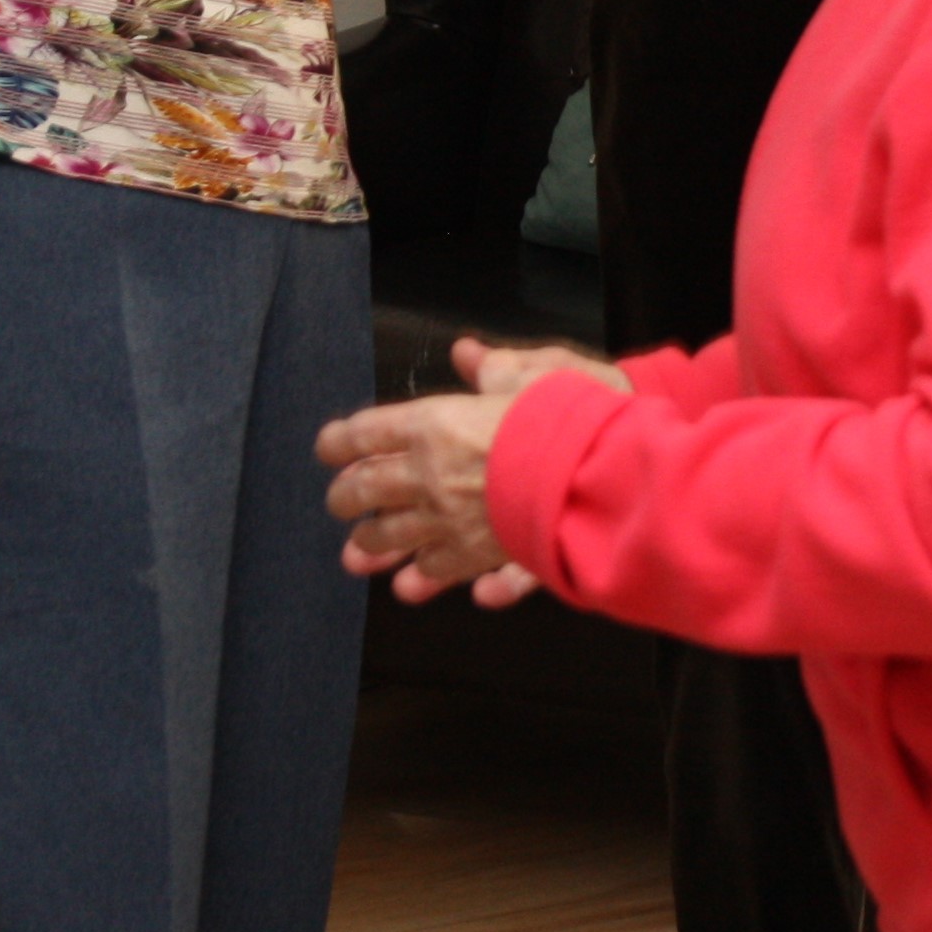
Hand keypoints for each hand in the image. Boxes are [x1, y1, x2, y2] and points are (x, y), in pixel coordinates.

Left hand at [316, 336, 629, 606]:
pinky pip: (443, 567)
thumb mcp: (534, 373)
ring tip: (358, 553)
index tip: (328, 446)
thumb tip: (468, 351)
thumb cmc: (570, 416)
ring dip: (371, 545)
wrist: (603, 472)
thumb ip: (494, 367)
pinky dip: (428, 574)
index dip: (341, 439)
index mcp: (436, 423)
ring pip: (395, 537)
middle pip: (368, 488)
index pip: (369, 431)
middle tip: (337, 502)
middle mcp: (433, 474)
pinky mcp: (481, 552)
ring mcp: (453, 519)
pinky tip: (416, 581)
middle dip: (345, 496)